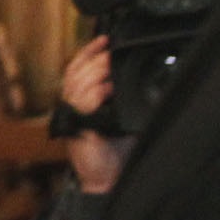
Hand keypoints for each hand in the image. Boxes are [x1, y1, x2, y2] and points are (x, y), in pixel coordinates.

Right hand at [58, 38, 128, 194]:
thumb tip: (146, 77)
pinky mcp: (79, 130)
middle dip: (94, 57)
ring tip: (109, 62)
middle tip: (110, 47)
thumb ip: (125, 98)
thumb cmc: (115, 151)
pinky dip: (95, 93)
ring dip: (95, 71)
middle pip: (76, 73)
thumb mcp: (122, 118)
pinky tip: (108, 87)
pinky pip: (83, 105)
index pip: (78, 69)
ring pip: (77, 85)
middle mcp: (73, 107)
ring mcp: (73, 118)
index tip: (104, 39)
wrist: (108, 180)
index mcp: (80, 102)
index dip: (88, 52)